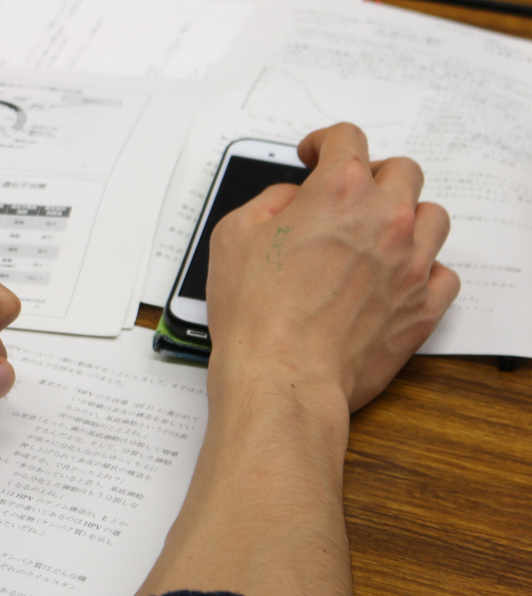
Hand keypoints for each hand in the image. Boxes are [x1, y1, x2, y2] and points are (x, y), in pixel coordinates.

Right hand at [206, 123, 459, 411]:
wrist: (282, 375)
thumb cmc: (255, 314)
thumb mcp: (232, 235)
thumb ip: (269, 201)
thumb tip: (291, 200)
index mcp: (339, 191)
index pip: (347, 138)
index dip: (326, 141)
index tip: (316, 154)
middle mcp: (385, 219)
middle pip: (401, 171)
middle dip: (372, 176)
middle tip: (348, 195)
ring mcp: (411, 263)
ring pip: (432, 216)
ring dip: (407, 216)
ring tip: (380, 234)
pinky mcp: (422, 307)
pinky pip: (444, 272)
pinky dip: (426, 269)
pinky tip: (399, 276)